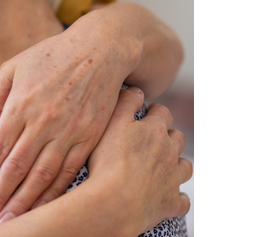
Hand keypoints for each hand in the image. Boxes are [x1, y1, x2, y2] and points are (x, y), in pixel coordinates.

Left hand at [0, 26, 130, 226]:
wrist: (100, 50)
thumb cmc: (50, 57)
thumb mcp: (11, 68)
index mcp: (19, 104)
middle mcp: (42, 121)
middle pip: (17, 168)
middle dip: (0, 198)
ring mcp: (68, 131)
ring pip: (43, 176)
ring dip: (25, 202)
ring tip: (10, 221)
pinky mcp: (89, 137)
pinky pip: (70, 171)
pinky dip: (55, 193)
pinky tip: (43, 207)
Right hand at [87, 87, 191, 233]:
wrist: (114, 202)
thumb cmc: (107, 161)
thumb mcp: (110, 123)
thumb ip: (125, 102)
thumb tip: (137, 90)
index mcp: (155, 131)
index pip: (162, 113)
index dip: (154, 112)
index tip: (145, 114)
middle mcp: (170, 152)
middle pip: (177, 138)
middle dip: (167, 136)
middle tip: (150, 139)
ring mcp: (173, 178)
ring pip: (184, 166)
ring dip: (176, 164)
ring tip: (161, 166)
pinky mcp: (171, 202)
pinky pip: (181, 199)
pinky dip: (176, 196)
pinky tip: (165, 195)